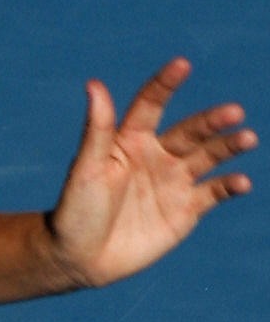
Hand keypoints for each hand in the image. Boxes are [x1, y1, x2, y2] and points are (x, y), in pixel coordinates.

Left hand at [47, 58, 253, 287]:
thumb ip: (97, 129)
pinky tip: (240, 182)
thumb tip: (94, 84)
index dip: (165, 84)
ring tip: (247, 138)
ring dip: (229, 147)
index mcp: (130, 140)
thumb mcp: (87, 168)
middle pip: (190, 131)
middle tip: (233, 112)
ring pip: (209, 157)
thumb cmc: (75, 209)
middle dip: (212, 121)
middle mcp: (157, 156)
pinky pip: (214, 192)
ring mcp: (174, 182)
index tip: (182, 64)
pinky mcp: (186, 210)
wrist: (79, 257)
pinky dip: (230, 186)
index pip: (151, 105)